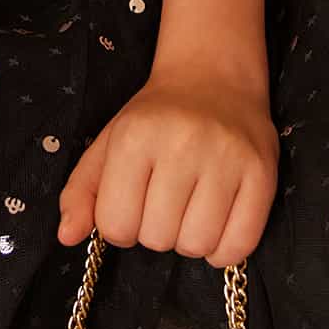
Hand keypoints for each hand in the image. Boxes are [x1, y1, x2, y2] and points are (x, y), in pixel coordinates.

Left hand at [56, 62, 279, 268]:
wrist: (212, 77)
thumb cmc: (154, 117)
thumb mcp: (108, 142)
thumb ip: (81, 190)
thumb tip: (66, 236)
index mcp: (135, 135)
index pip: (116, 224)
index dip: (119, 225)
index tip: (130, 203)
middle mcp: (182, 144)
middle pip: (157, 239)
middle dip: (155, 230)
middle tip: (163, 200)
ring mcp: (226, 159)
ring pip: (196, 246)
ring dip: (188, 240)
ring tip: (189, 207)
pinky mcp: (262, 174)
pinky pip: (238, 247)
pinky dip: (222, 250)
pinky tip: (215, 222)